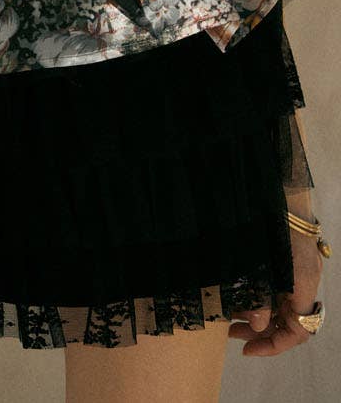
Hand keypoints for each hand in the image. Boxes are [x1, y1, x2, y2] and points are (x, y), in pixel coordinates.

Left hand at [227, 216, 323, 355]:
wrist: (272, 185)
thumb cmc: (266, 220)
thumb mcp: (259, 262)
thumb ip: (259, 296)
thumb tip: (258, 326)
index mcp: (304, 283)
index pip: (299, 331)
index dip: (274, 345)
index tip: (247, 349)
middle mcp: (305, 280)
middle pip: (288, 320)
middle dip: (260, 331)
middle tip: (232, 333)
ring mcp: (296, 270)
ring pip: (280, 306)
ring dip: (258, 315)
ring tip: (230, 317)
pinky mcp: (286, 260)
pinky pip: (276, 289)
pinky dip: (259, 297)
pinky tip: (237, 297)